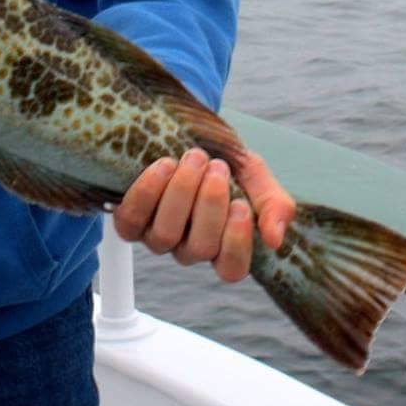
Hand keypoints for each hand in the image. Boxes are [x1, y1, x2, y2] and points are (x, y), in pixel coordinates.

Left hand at [112, 147, 295, 283]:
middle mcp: (189, 248)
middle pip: (200, 248)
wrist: (188, 136)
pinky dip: (148, 190)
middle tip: (217, 166)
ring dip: (181, 192)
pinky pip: (132, 218)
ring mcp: (158, 237)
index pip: (231, 269)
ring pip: (165, 234)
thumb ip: (274, 206)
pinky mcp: (130, 222)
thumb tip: (275, 240)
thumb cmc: (225, 161)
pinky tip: (165, 165)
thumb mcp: (256, 177)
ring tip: (194, 158)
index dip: (236, 243)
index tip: (242, 205)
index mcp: (223, 245)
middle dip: (210, 203)